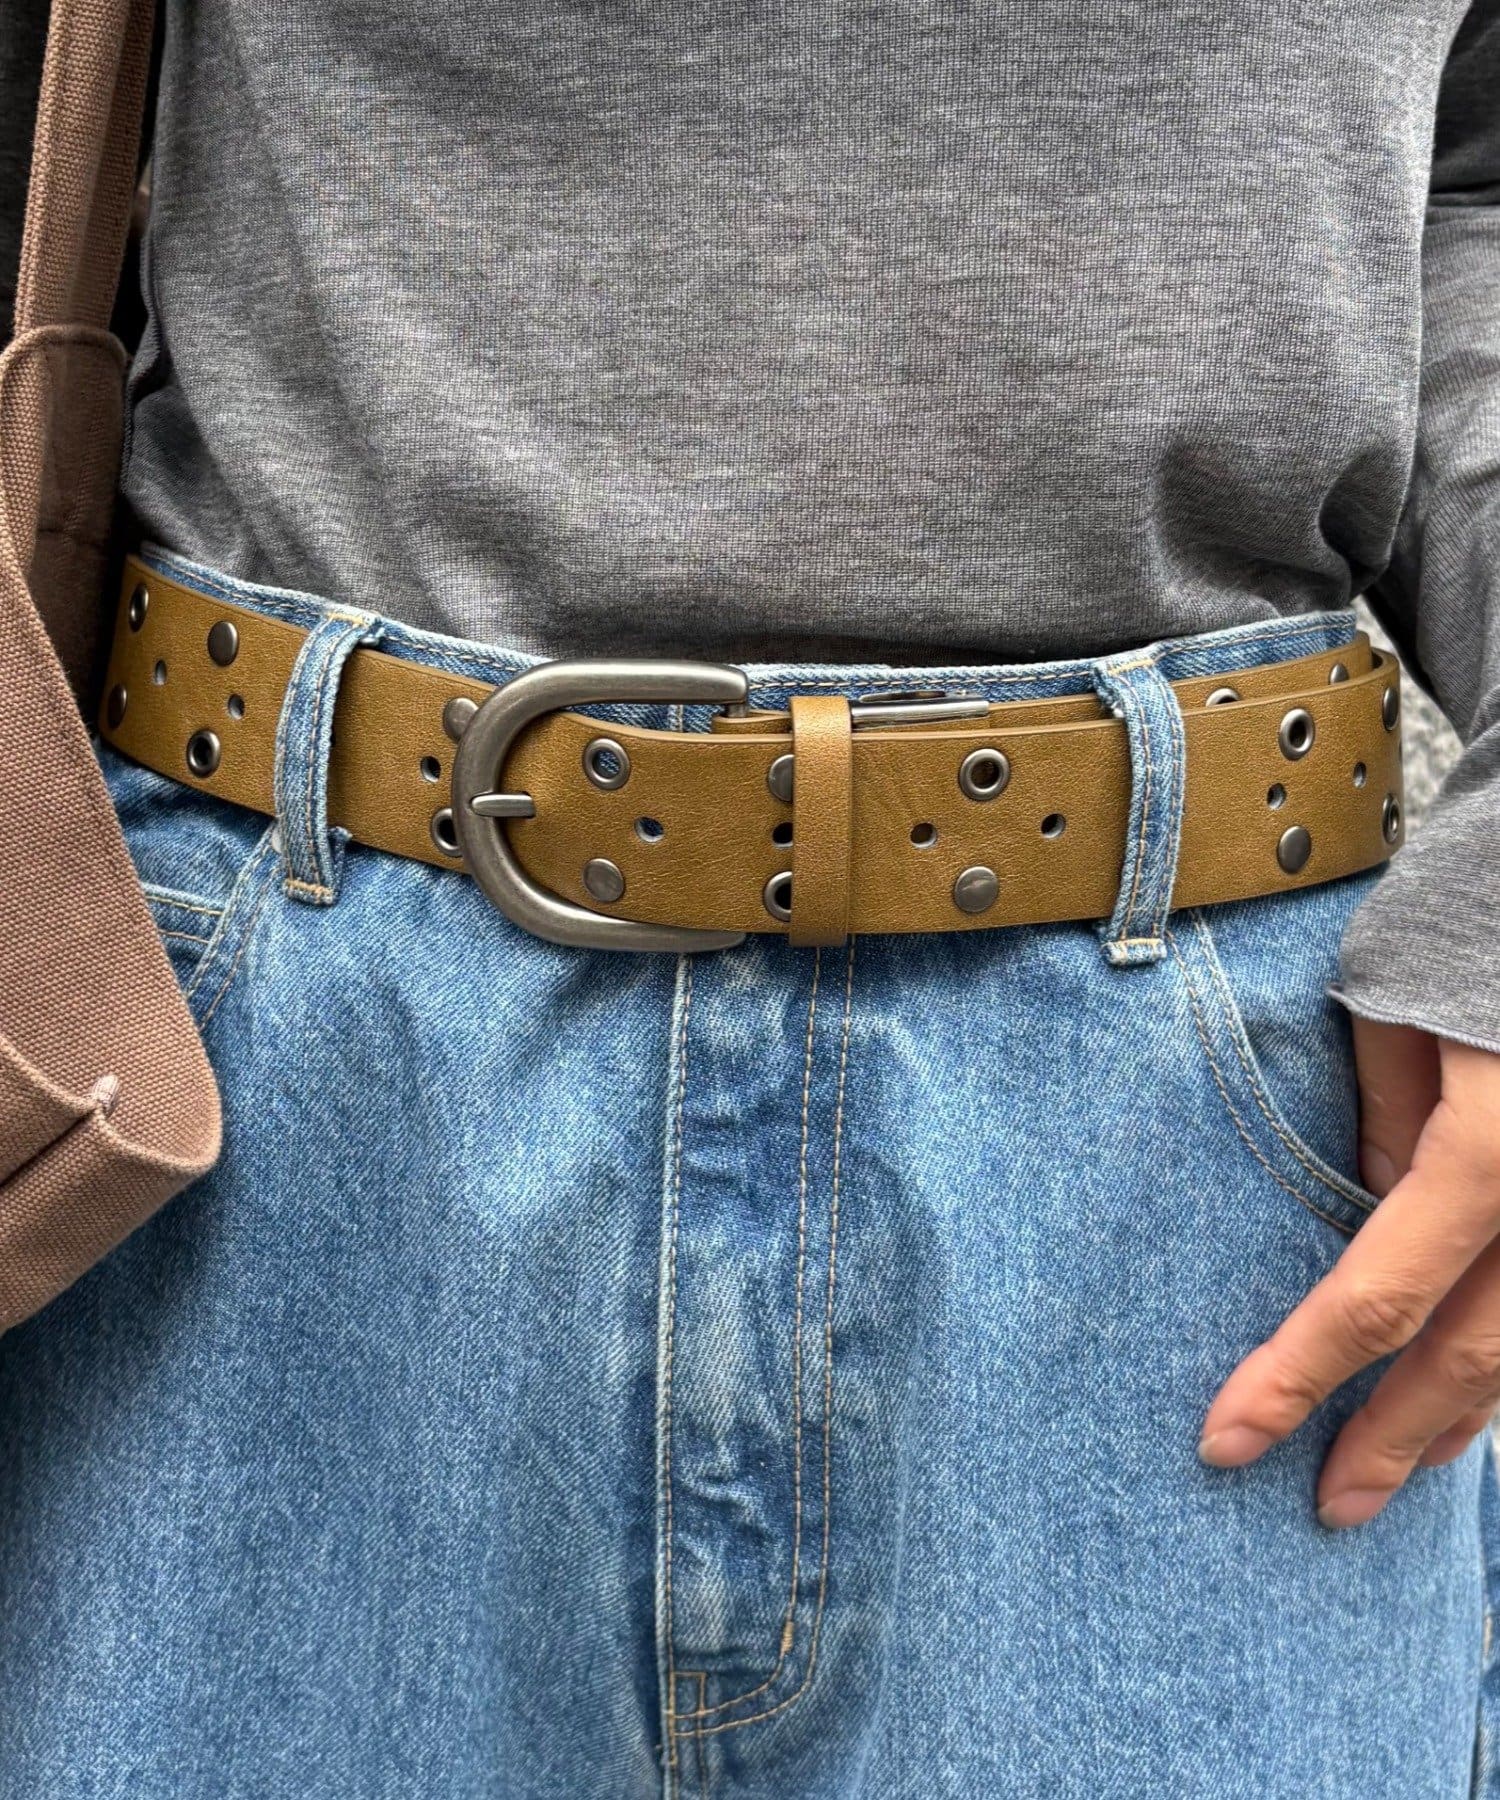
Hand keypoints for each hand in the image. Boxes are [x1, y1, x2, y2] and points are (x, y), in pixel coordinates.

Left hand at [1198, 1016, 1499, 1527]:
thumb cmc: (1465, 913)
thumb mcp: (1390, 1012)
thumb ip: (1381, 1127)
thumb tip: (1366, 1217)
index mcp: (1493, 1154)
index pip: (1379, 1299)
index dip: (1299, 1378)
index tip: (1229, 1439)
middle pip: (1474, 1357)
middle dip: (1392, 1440)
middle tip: (1324, 1507)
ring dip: (1467, 1416)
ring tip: (1399, 1469)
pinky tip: (1474, 1392)